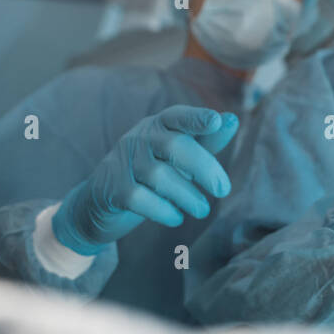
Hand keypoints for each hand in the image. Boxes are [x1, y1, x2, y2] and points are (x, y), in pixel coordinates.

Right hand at [52, 106, 238, 254]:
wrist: (101, 200)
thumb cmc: (152, 171)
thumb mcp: (179, 154)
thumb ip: (206, 140)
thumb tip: (233, 121)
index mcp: (159, 125)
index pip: (178, 115)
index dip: (197, 118)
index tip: (216, 122)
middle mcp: (139, 137)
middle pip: (175, 145)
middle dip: (204, 168)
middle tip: (223, 190)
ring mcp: (123, 161)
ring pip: (160, 175)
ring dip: (187, 195)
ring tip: (202, 210)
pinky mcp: (112, 188)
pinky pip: (140, 198)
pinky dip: (163, 210)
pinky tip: (176, 218)